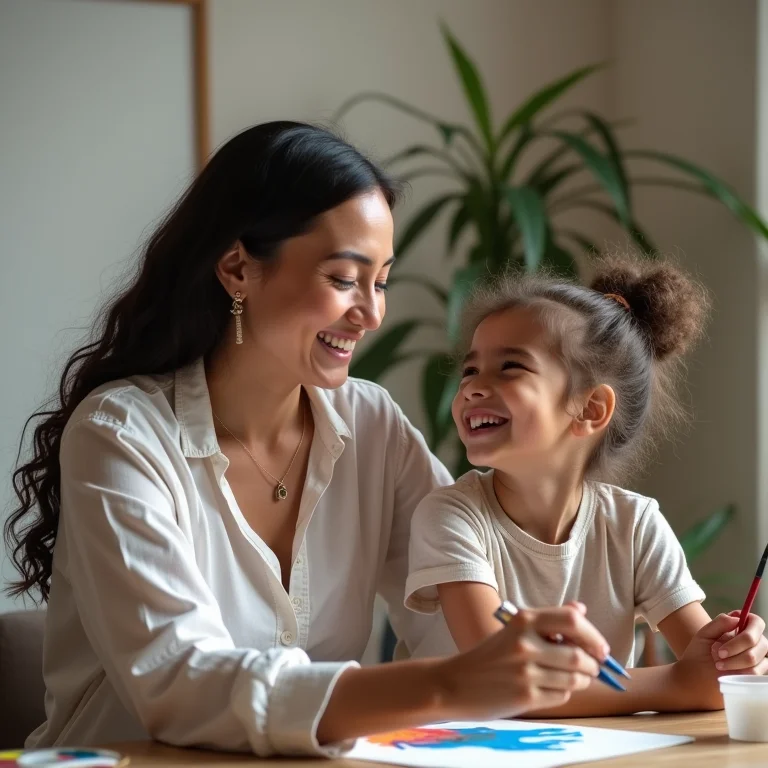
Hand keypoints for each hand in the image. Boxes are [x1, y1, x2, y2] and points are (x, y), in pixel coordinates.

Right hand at [436, 604, 606, 719]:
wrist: (454, 683)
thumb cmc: (488, 656)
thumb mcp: (513, 629)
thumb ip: (548, 620)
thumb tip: (581, 608)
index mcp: (523, 620)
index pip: (573, 620)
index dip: (593, 635)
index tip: (600, 648)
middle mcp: (525, 643)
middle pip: (579, 654)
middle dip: (593, 665)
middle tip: (592, 668)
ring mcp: (526, 671)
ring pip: (575, 679)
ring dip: (581, 681)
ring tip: (571, 679)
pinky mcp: (526, 696)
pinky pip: (562, 695)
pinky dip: (563, 693)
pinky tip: (550, 689)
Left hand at [671, 612, 765, 710]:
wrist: (695, 675)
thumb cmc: (700, 652)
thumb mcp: (705, 633)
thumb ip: (720, 623)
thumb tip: (738, 618)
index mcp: (742, 627)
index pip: (756, 622)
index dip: (747, 628)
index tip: (728, 634)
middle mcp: (754, 641)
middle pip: (758, 641)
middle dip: (735, 647)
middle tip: (718, 653)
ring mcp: (758, 658)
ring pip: (755, 657)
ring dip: (734, 661)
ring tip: (718, 664)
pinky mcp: (757, 674)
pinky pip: (756, 672)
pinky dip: (739, 671)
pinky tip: (728, 672)